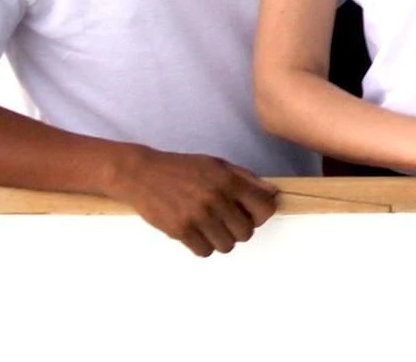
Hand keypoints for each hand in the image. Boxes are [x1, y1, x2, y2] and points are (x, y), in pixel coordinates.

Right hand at [104, 146, 278, 256]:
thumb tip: (273, 193)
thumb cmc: (182, 168)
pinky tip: (198, 234)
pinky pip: (204, 251)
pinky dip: (204, 246)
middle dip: (241, 229)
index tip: (253, 214)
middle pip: (246, 232)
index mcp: (229, 181)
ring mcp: (198, 217)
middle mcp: (216, 199)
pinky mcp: (180, 230)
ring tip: (212, 228)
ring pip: (227, 245)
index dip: (262, 214)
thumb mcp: (218, 165)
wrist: (142, 174)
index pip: (265, 208)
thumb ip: (247, 179)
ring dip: (223, 240)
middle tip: (229, 221)